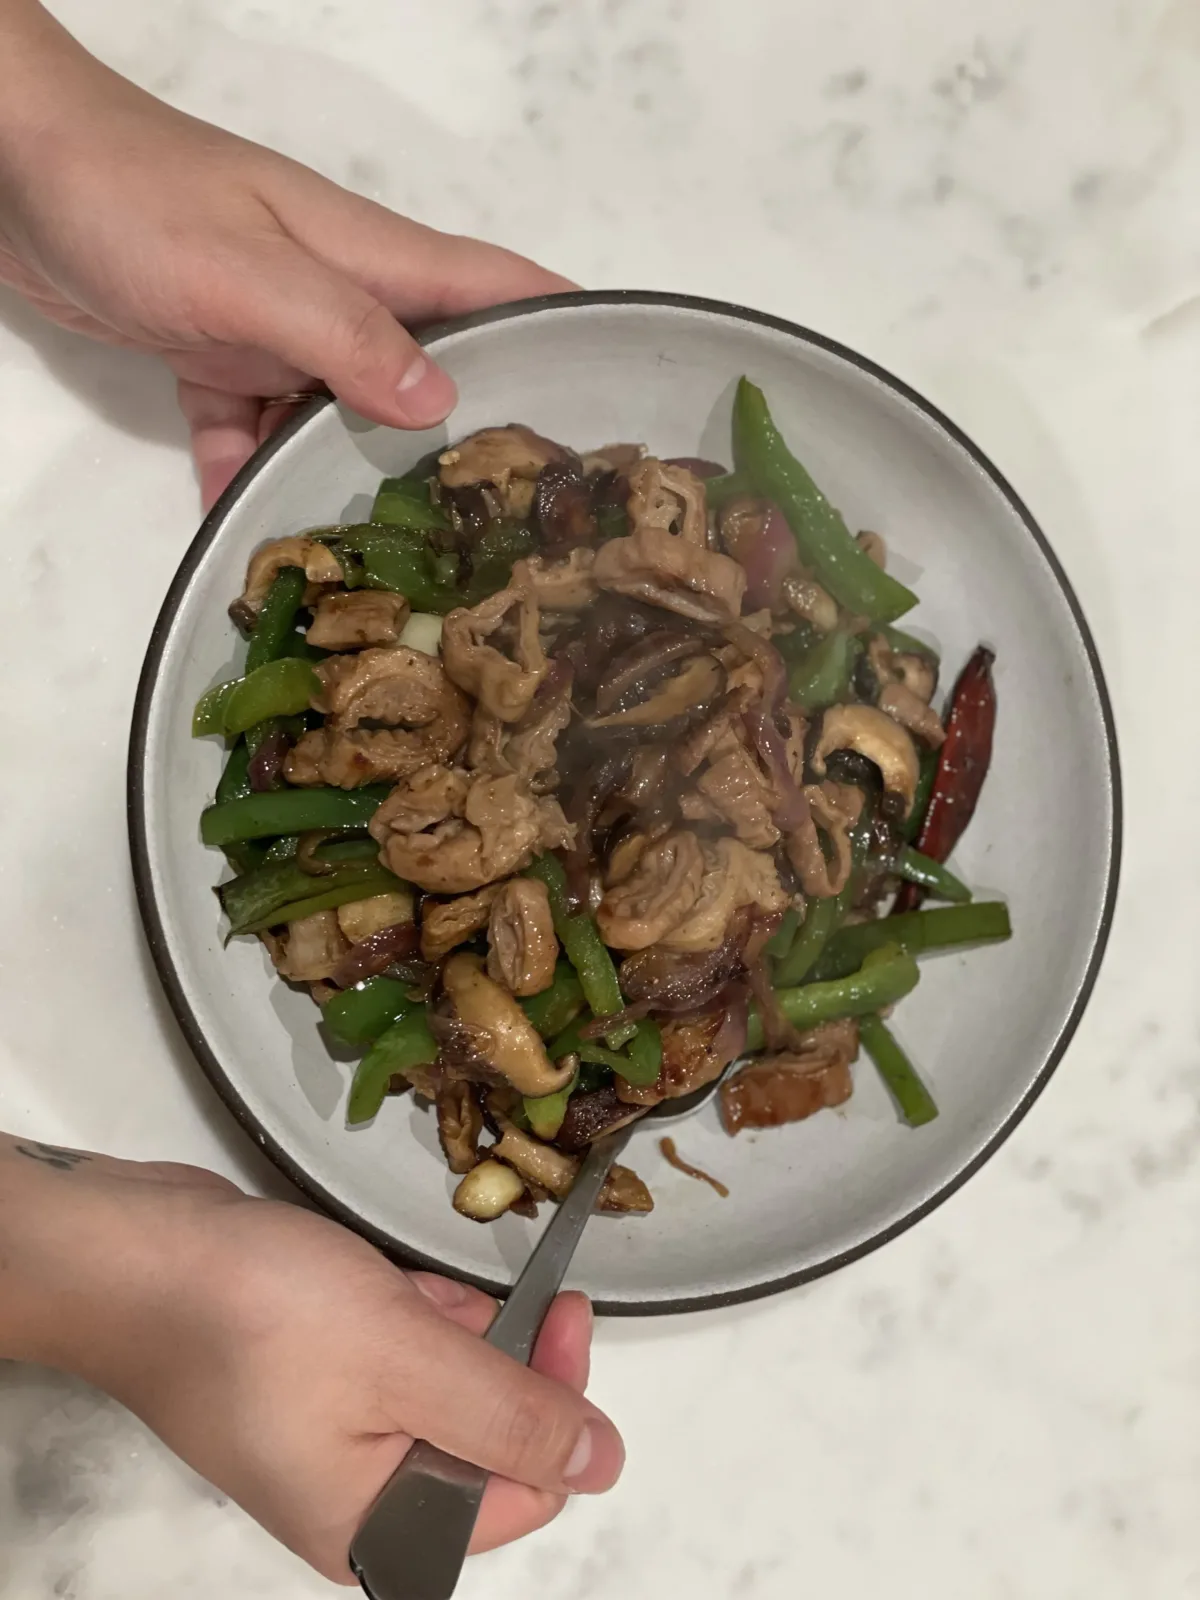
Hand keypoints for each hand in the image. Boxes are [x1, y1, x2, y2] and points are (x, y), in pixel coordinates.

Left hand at [0, 4, 571, 506]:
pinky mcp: (217, 357)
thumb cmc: (137, 198)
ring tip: (388, 568)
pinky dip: (247, 476)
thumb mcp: (249, 271)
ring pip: (339, 418)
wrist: (12, 167)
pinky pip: (247, 433)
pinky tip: (249, 537)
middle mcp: (339, 296)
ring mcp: (278, 329)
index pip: (496, 287)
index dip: (565, 327)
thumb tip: (439, 403)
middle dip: (470, 440)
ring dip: (353, 481)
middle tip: (512, 533)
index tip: (618, 398)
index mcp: (371, 260)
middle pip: (429, 372)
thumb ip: (341, 334)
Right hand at [0, 1137, 622, 1582]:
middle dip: (509, 1359)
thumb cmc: (260, 1316)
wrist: (132, 1256)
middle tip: (532, 1287)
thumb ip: (512, 1416)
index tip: (567, 1311)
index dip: (559, 1405)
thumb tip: (605, 1464)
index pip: (521, 1489)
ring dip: (459, 1331)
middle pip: (485, 1439)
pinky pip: (395, 1356)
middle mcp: (356, 1497)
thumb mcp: (407, 1362)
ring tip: (429, 1288)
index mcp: (377, 1528)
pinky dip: (413, 1317)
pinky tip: (396, 1282)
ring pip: (443, 1387)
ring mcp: (328, 1435)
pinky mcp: (309, 1377)